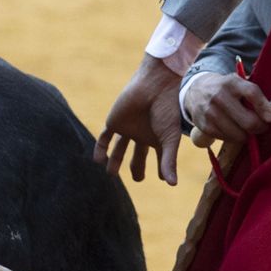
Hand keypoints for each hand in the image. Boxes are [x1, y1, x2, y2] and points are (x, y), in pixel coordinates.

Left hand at [94, 55, 183, 184]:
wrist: (154, 85)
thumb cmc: (166, 110)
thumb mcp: (169, 138)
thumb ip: (169, 161)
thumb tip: (172, 185)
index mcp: (158, 138)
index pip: (161, 157)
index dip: (162, 168)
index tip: (163, 178)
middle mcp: (143, 134)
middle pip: (139, 154)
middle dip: (137, 167)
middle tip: (138, 179)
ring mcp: (128, 128)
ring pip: (120, 148)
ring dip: (116, 161)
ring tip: (111, 174)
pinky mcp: (114, 122)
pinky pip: (104, 138)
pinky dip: (101, 149)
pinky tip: (98, 160)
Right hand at [182, 72, 270, 144]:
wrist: (196, 91)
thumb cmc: (225, 88)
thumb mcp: (238, 83)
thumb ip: (254, 94)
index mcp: (231, 82)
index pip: (252, 93)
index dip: (264, 107)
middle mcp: (220, 96)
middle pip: (248, 121)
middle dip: (260, 127)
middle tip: (262, 125)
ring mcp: (211, 113)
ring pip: (239, 135)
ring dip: (247, 134)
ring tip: (246, 127)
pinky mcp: (205, 126)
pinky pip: (228, 139)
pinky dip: (234, 137)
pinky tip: (233, 129)